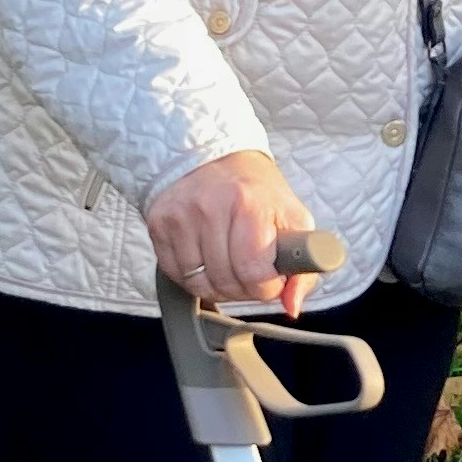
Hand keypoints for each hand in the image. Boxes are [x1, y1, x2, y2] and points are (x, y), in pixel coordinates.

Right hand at [147, 148, 321, 310]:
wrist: (211, 156)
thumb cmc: (255, 191)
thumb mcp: (293, 218)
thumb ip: (302, 267)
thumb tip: (291, 305)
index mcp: (249, 205)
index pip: (255, 273)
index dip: (267, 286)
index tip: (270, 276)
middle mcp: (210, 208)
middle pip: (225, 282)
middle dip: (243, 288)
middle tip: (249, 271)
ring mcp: (180, 217)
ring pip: (198, 284)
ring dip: (217, 285)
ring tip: (227, 263)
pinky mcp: (158, 225)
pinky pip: (176, 275)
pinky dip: (193, 276)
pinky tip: (205, 257)